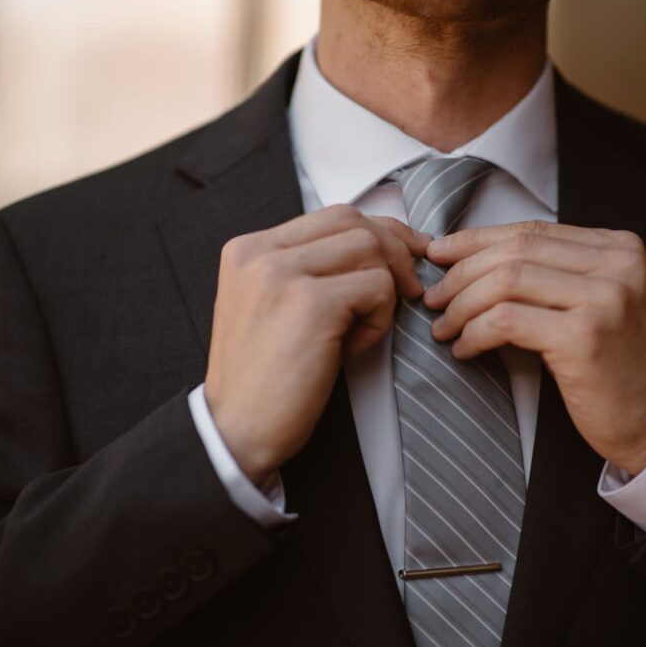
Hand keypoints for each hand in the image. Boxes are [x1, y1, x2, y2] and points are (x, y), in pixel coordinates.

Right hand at [205, 205, 428, 484]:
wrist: (236, 431)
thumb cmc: (263, 379)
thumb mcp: (272, 308)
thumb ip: (308, 272)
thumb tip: (378, 246)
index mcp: (248, 249)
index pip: (332, 214)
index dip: (380, 230)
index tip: (406, 255)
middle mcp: (260, 252)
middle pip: (354, 223)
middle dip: (394, 251)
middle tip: (410, 290)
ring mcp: (282, 274)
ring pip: (369, 250)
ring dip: (384, 290)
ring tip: (361, 331)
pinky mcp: (310, 303)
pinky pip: (377, 287)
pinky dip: (379, 319)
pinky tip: (354, 348)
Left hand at [424, 221, 645, 474]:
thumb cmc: (618, 368)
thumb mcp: (597, 304)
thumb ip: (555, 274)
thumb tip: (477, 257)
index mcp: (619, 248)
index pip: (531, 232)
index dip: (476, 240)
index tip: (440, 254)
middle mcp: (617, 264)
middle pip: (515, 251)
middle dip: (461, 273)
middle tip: (434, 299)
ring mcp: (604, 298)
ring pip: (505, 281)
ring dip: (462, 305)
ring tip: (444, 328)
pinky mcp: (584, 336)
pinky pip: (506, 320)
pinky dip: (475, 333)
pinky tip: (465, 349)